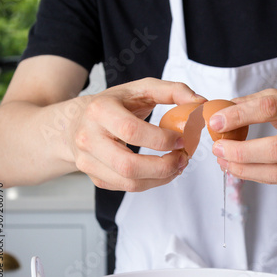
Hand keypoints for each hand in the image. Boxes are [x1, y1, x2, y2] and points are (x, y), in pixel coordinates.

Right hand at [68, 78, 205, 191]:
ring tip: (177, 166)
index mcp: (100, 110)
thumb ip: (172, 90)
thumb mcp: (140, 89)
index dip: (161, 140)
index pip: (131, 130)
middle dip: (163, 167)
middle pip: (127, 165)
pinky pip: (125, 188)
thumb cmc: (114, 104)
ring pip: (128, 182)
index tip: (181, 140)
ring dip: (160, 179)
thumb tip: (199, 102)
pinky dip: (150, 183)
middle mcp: (88, 137)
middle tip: (183, 159)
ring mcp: (88, 161)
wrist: (77, 121)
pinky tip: (161, 171)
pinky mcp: (94, 176)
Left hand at [209, 89, 276, 186]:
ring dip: (244, 169)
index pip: (270, 108)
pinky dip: (256, 175)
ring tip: (224, 161)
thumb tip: (224, 108)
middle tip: (218, 148)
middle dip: (240, 151)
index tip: (216, 121)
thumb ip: (261, 101)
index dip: (239, 115)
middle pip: (276, 148)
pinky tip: (241, 168)